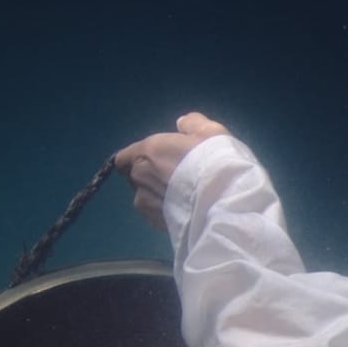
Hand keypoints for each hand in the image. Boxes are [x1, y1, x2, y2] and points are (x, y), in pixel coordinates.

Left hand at [113, 112, 231, 230]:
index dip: (137, 158)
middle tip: (174, 178)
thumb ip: (191, 124)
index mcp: (147, 150)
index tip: (156, 160)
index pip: (123, 157)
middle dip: (149, 176)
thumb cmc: (215, 162)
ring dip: (157, 195)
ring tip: (181, 198)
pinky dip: (164, 211)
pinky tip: (183, 210)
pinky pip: (155, 213)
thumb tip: (180, 125)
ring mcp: (145, 203)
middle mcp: (139, 176)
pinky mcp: (154, 222)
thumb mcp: (210, 131)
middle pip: (134, 177)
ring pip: (144, 197)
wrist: (224, 204)